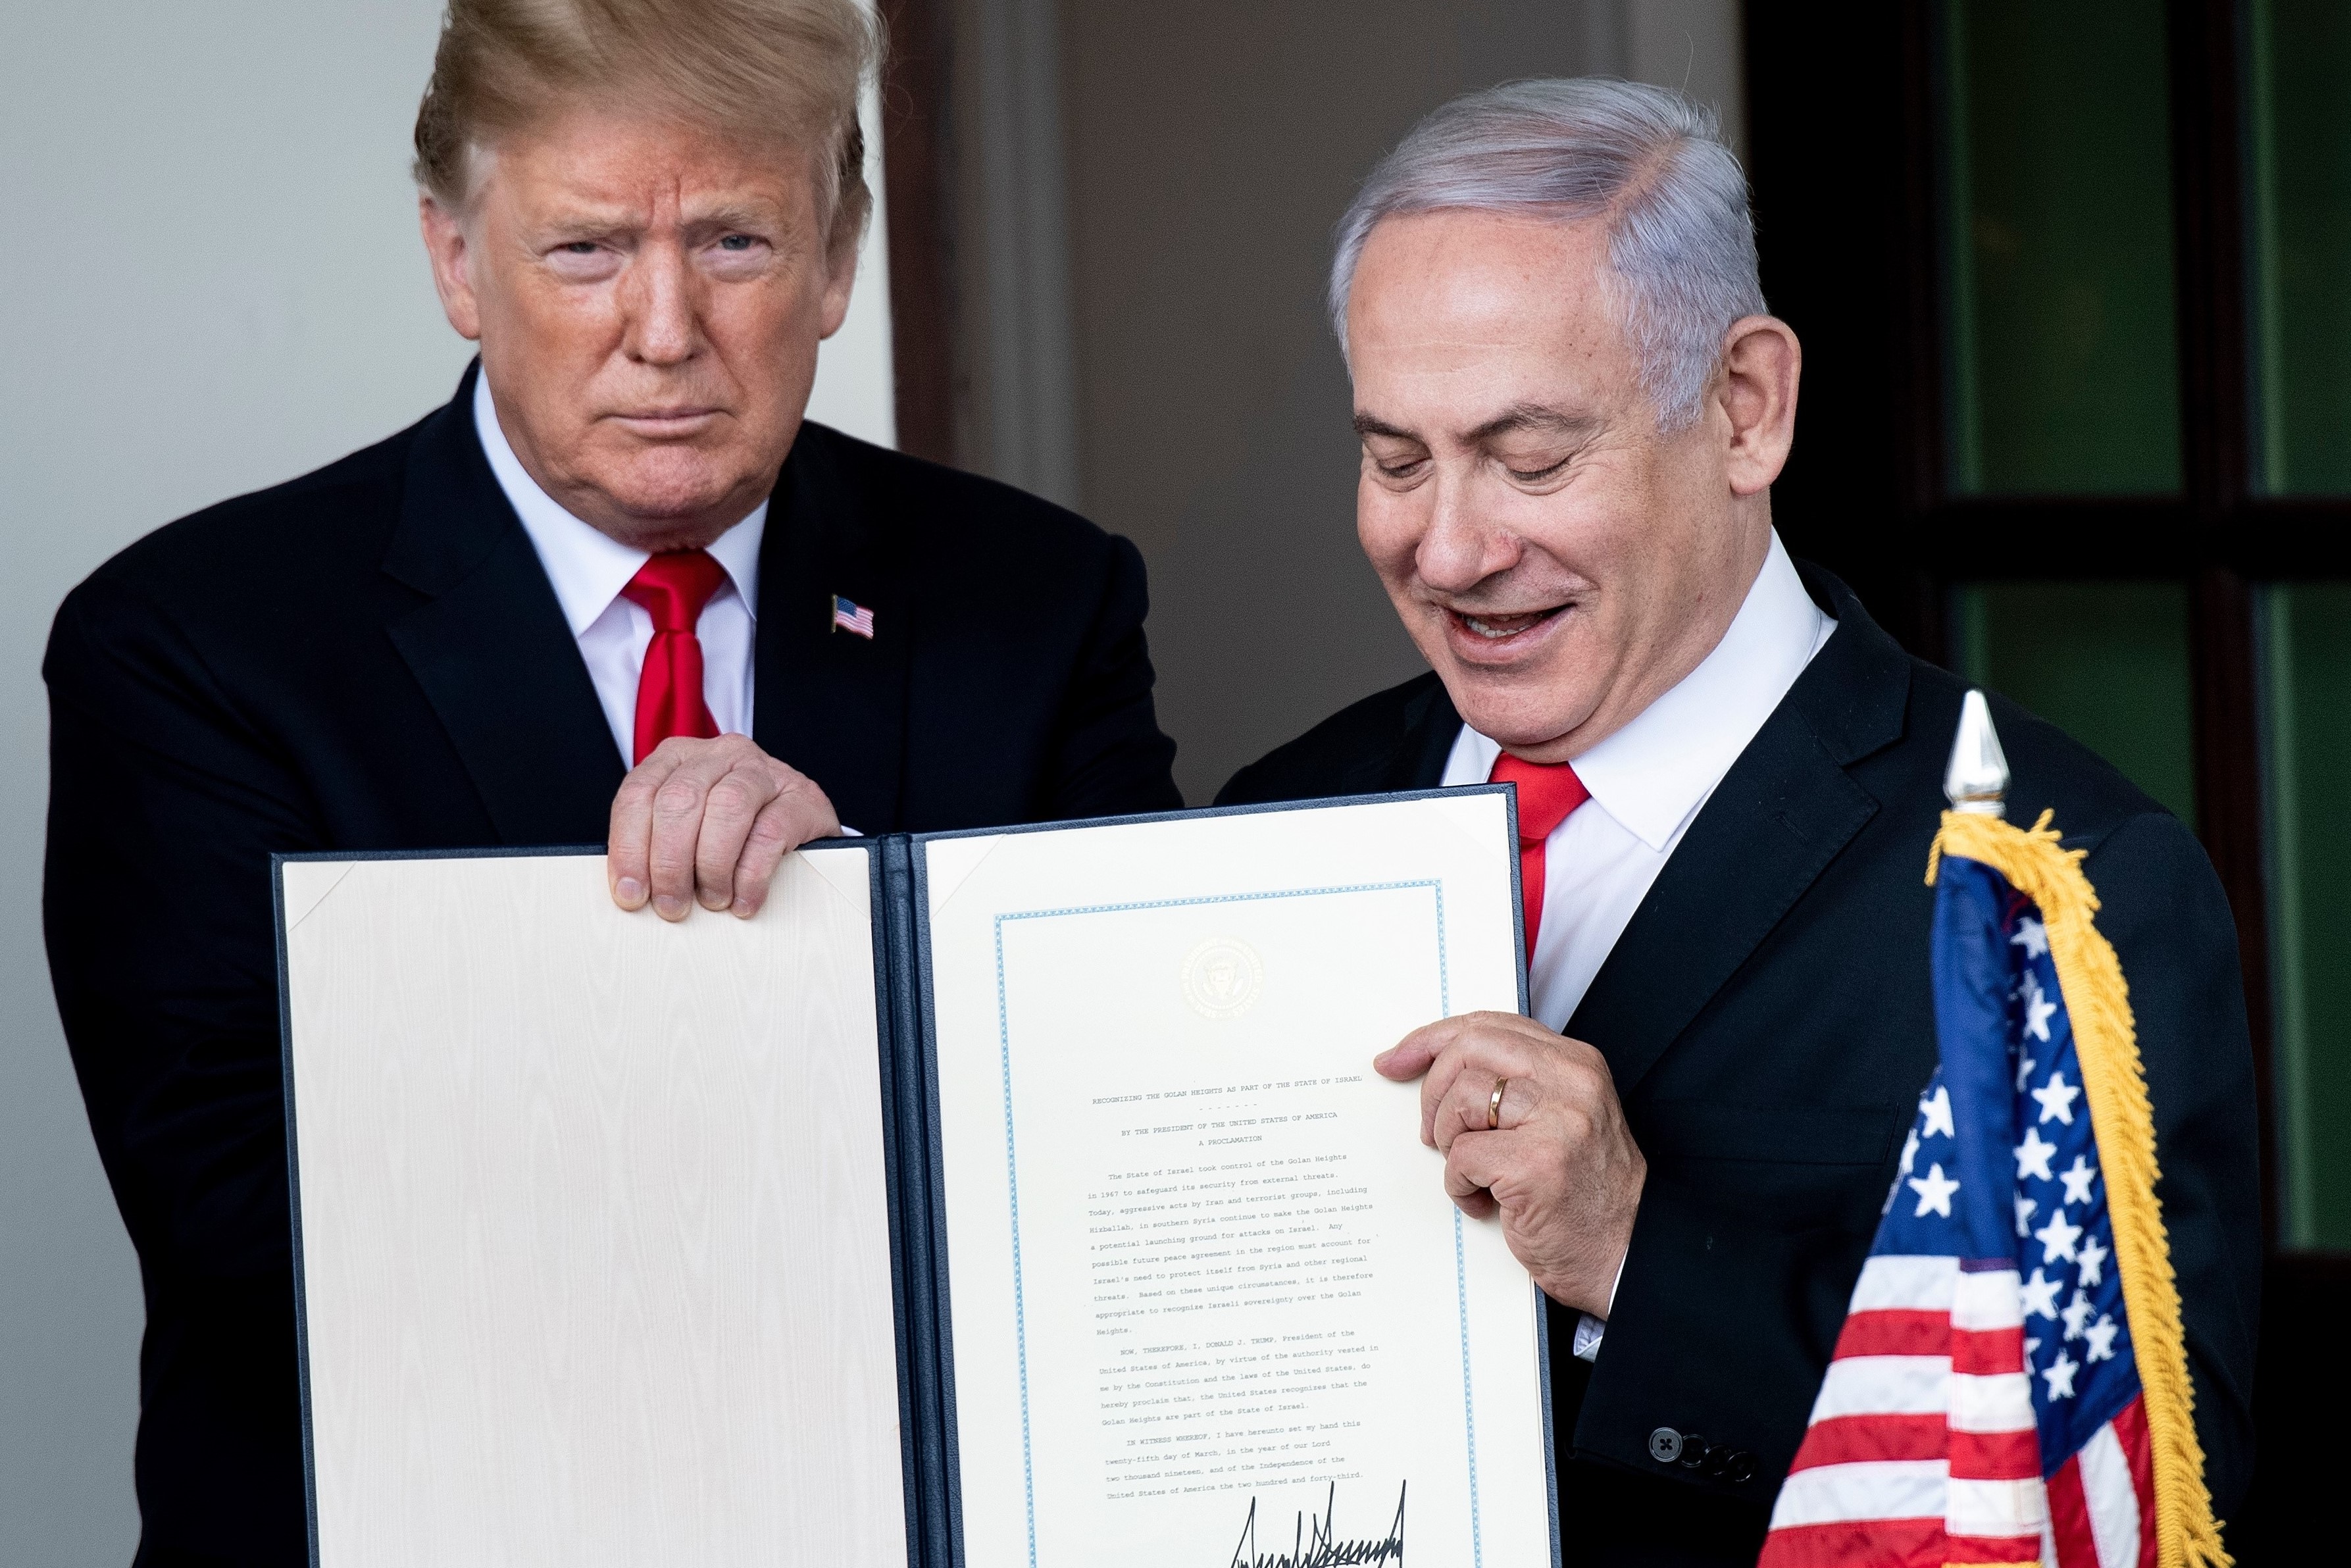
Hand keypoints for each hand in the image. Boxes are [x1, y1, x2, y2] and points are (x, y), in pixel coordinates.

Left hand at [607, 735, 839, 920]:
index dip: (629, 847)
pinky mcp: (802, 798)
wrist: (803, 827)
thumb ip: (655, 845)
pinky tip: (744, 901)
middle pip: (680, 800)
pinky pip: (769, 833)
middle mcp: (720, 753)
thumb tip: (629, 891)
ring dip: (712, 866)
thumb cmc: (735, 835)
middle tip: (672, 905)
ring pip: (726, 808)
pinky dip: (751, 875)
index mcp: (679, 757)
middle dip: (669, 862)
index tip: (631, 894)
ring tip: (712, 901)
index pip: (638, 793)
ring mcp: (765, 770)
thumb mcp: (688, 828)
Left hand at [1375, 1011, 1644, 1316]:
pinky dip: (1459, 1184)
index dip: (1432, 1039)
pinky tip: (1485, 1202)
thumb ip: (1513, 1082)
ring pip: (1461, 1099)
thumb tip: (1431, 1061)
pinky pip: (1461, 1156)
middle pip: (1468, 1049)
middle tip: (1431, 1132)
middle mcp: (1572, 1082)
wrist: (1624, 1255)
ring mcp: (1557, 1121)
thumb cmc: (1583, 1193)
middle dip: (1432, 1091)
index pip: (1489, 1025)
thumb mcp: (1558, 1117)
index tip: (1398, 1059)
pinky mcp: (1537, 1164)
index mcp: (1575, 1063)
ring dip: (1448, 1142)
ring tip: (1474, 1172)